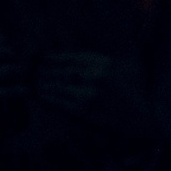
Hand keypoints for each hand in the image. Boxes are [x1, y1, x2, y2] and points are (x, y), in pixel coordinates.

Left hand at [35, 50, 156, 143]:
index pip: (70, 56)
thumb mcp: (123, 65)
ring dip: (41, 84)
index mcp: (103, 61)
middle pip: (60, 70)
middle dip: (43, 70)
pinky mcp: (83, 111)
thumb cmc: (132, 90)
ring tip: (31, 83)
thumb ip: (101, 59)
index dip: (53, 56)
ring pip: (56, 86)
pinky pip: (58, 103)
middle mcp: (94, 75)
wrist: (139, 117)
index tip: (41, 57)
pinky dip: (47, 98)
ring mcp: (88, 93)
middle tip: (30, 71)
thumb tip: (78, 53)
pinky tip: (39, 96)